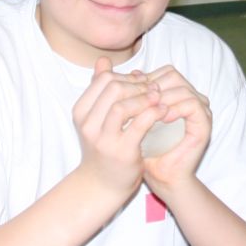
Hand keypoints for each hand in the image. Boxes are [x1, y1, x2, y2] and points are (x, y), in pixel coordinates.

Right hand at [71, 58, 165, 200]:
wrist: (102, 184)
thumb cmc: (103, 147)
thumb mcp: (97, 118)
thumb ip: (100, 90)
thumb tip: (103, 61)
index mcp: (81, 112)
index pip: (104, 80)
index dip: (127, 77)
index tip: (142, 83)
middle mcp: (88, 124)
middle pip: (113, 88)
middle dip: (137, 85)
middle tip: (154, 88)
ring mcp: (103, 138)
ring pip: (122, 104)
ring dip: (145, 97)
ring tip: (160, 97)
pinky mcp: (121, 151)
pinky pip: (139, 124)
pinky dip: (153, 113)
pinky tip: (164, 111)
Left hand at [134, 65, 211, 194]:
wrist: (162, 177)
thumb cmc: (147, 150)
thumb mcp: (136, 119)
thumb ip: (131, 96)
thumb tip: (124, 72)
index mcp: (177, 95)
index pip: (164, 73)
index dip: (145, 79)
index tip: (128, 92)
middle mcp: (192, 98)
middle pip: (173, 75)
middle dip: (152, 86)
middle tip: (136, 99)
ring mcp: (201, 110)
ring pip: (182, 88)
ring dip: (161, 97)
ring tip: (146, 109)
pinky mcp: (205, 123)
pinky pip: (192, 104)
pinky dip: (175, 108)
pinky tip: (160, 117)